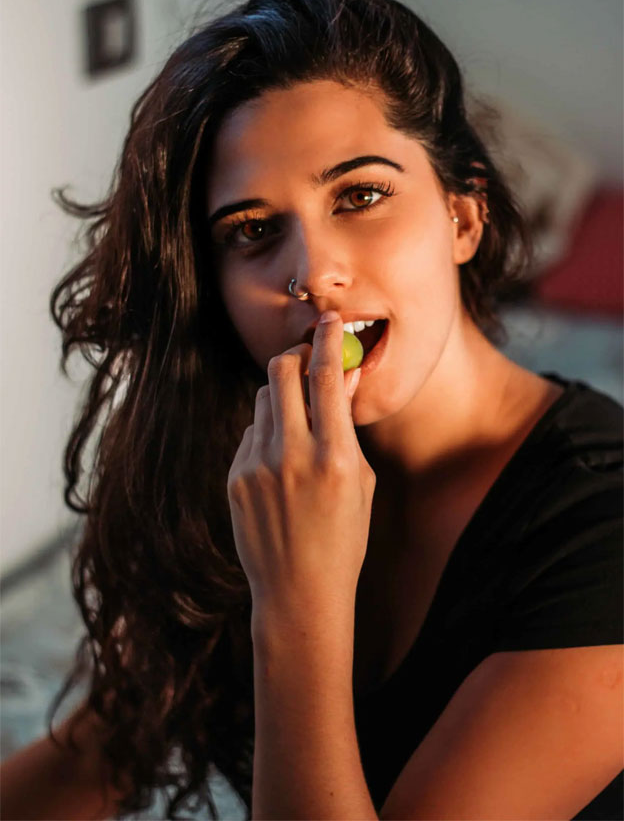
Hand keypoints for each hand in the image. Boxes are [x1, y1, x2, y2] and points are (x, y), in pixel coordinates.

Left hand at [226, 312, 375, 618]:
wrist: (299, 592)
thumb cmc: (344, 537)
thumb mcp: (361, 481)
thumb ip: (347, 426)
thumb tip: (342, 374)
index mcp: (335, 457)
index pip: (327, 376)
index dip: (329, 339)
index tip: (332, 320)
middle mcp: (292, 456)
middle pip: (280, 370)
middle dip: (295, 355)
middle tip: (307, 359)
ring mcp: (258, 467)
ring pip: (264, 398)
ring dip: (283, 396)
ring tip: (300, 428)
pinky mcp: (235, 477)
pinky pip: (251, 432)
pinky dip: (268, 433)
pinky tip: (281, 467)